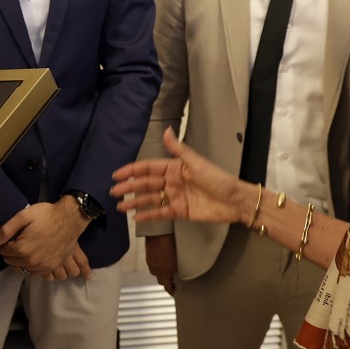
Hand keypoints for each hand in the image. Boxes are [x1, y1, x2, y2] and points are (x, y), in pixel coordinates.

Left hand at [0, 198, 88, 276]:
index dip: (4, 244)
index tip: (9, 238)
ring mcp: (43, 265)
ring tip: (23, 251)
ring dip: (20, 262)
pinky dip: (31, 268)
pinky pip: (36, 273)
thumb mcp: (24, 216)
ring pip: (23, 269)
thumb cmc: (46, 215)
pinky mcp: (52, 266)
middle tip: (15, 243)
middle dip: (10, 253)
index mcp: (23, 248)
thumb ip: (7, 229)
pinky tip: (32, 258)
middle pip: (12, 261)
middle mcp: (32, 260)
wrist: (70, 219)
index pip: (4, 251)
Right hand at [111, 127, 249, 224]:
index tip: (117, 174)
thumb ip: (179, 150)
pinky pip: (160, 213)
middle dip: (129, 187)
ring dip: (135, 202)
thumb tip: (166, 130)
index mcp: (175, 168)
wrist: (235, 202)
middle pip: (146, 184)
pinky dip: (148, 215)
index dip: (133, 170)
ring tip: (120, 206)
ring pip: (150, 199)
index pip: (149, 168)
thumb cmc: (218, 179)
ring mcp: (175, 197)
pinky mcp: (180, 211)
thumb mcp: (197, 163)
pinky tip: (136, 218)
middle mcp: (172, 182)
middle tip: (113, 192)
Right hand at [145, 234, 177, 295]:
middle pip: (161, 282)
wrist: (160, 231)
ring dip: (161, 274)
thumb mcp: (181, 257)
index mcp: (167, 270)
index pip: (168, 287)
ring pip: (156, 273)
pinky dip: (157, 266)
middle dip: (166, 283)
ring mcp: (152, 263)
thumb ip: (182, 267)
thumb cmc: (171, 240)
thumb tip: (186, 271)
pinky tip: (161, 261)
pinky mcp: (148, 256)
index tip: (174, 292)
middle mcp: (158, 269)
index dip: (171, 291)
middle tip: (172, 282)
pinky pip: (152, 265)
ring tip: (167, 270)